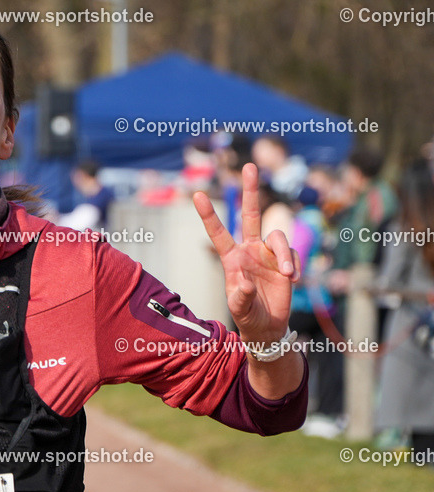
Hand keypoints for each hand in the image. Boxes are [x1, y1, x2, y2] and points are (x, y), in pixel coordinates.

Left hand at [192, 163, 300, 342]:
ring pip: (278, 237)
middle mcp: (249, 250)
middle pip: (250, 215)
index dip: (209, 214)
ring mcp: (268, 254)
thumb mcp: (239, 308)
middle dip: (250, 191)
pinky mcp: (285, 261)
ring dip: (284, 255)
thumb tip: (246, 283)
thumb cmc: (247, 315)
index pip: (218, 233)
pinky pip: (293, 254)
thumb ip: (240, 297)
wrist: (268, 326)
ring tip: (287, 275)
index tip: (197, 195)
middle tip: (249, 165)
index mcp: (231, 258)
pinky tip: (292, 280)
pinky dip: (294, 265)